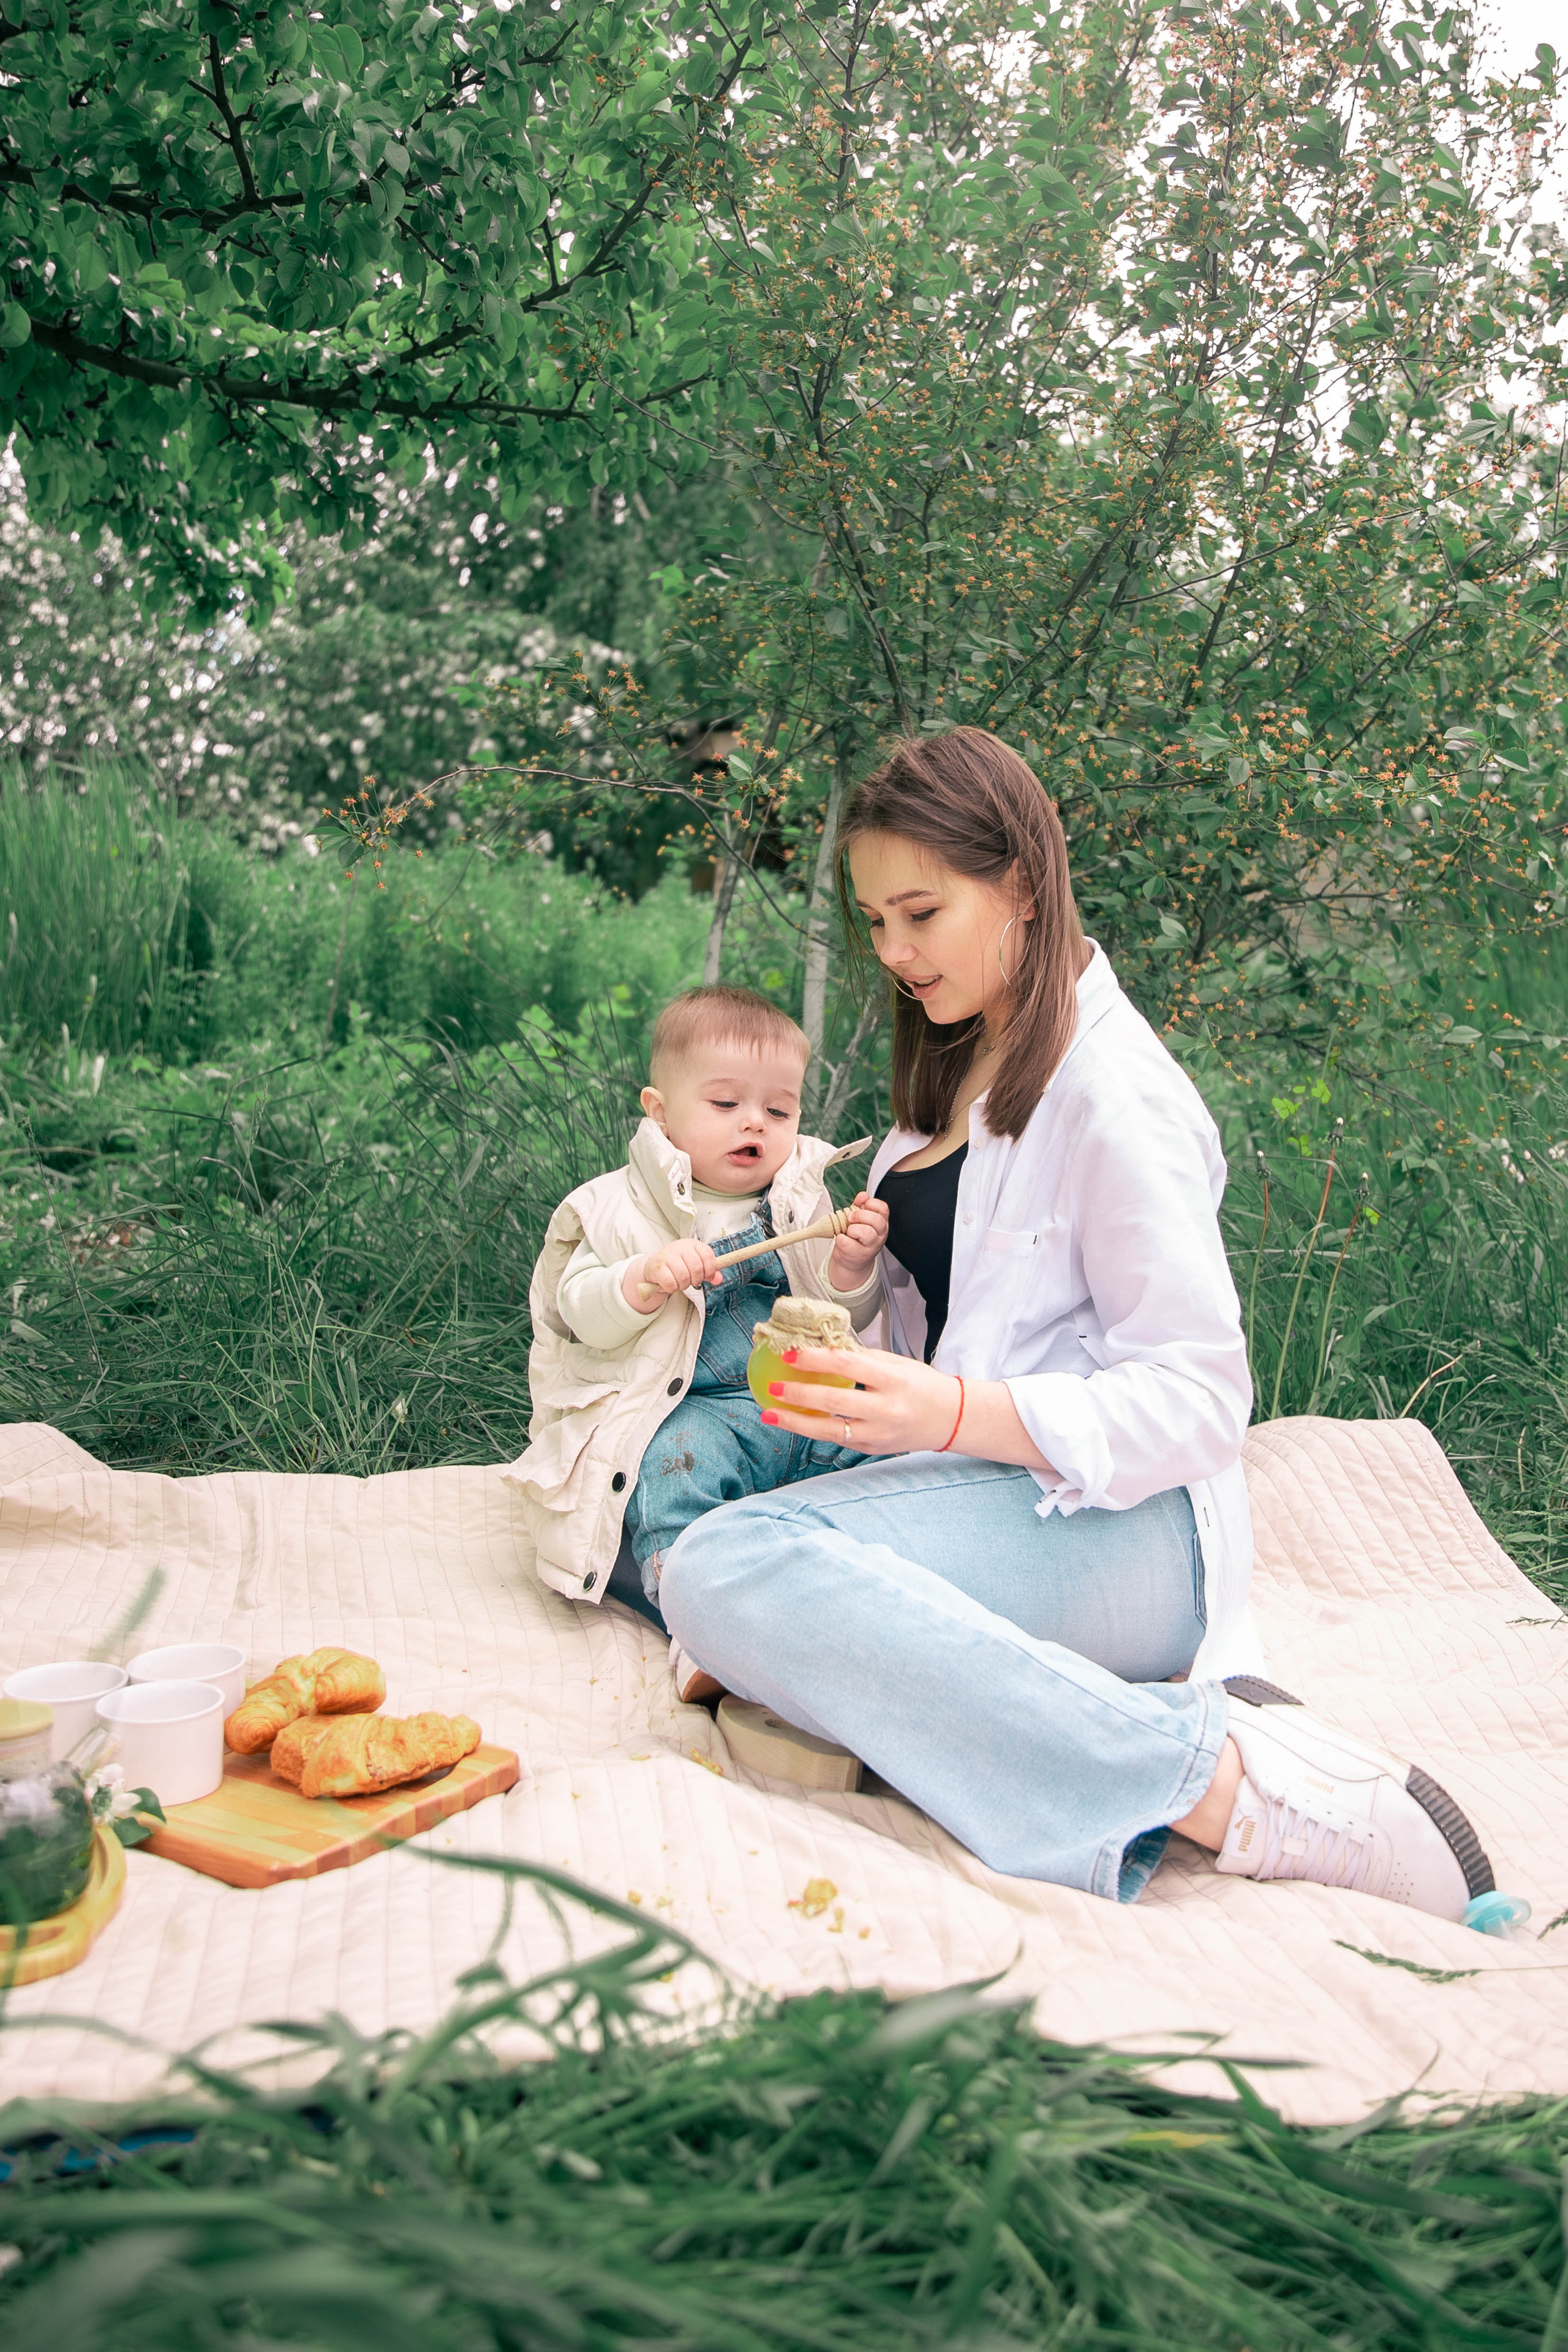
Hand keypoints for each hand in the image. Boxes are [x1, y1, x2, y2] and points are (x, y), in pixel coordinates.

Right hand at [625, 1236, 720, 1312]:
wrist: (654, 1266)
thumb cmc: (679, 1265)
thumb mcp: (695, 1265)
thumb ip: (709, 1272)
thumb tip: (719, 1279)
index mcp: (691, 1244)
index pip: (707, 1254)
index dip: (710, 1269)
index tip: (707, 1276)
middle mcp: (679, 1247)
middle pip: (696, 1267)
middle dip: (696, 1279)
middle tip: (692, 1281)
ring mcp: (667, 1256)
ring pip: (683, 1276)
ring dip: (684, 1285)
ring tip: (681, 1283)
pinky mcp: (658, 1268)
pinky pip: (671, 1283)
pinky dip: (673, 1288)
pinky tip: (671, 1285)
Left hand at [759, 1342, 963, 1455]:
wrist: (950, 1419)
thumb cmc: (920, 1385)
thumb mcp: (897, 1364)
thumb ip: (862, 1358)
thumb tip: (822, 1346)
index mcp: (893, 1380)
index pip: (848, 1366)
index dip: (816, 1360)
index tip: (790, 1355)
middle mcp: (887, 1410)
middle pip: (835, 1402)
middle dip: (799, 1395)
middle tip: (773, 1387)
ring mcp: (880, 1434)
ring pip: (831, 1431)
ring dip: (796, 1423)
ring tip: (770, 1413)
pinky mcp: (873, 1449)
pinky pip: (839, 1440)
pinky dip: (814, 1430)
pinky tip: (794, 1422)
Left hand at [826, 1191, 888, 1289]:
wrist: (852, 1261)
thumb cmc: (856, 1238)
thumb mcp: (859, 1219)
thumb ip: (860, 1205)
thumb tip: (863, 1195)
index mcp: (881, 1223)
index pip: (883, 1209)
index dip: (871, 1204)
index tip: (861, 1206)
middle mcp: (879, 1235)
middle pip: (876, 1220)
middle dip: (860, 1215)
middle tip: (850, 1218)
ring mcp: (871, 1246)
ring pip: (866, 1232)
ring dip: (852, 1229)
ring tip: (848, 1231)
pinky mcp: (858, 1255)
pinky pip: (847, 1242)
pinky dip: (841, 1239)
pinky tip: (842, 1239)